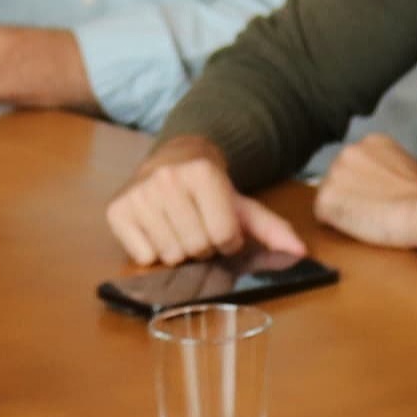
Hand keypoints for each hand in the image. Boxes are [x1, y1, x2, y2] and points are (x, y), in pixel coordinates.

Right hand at [105, 135, 306, 270]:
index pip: (224, 236)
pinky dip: (153, 253)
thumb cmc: (210, 189)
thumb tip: (300, 253)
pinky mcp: (117, 209)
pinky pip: (143, 256)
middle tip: (199, 228)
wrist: (173, 159)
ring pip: (170, 255)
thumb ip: (272, 229)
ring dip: (180, 251)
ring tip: (179, 229)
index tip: (221, 226)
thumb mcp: (242, 204)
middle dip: (204, 246)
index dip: (228, 239)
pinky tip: (158, 231)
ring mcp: (138, 194)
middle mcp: (167, 179)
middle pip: (197, 247)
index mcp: (202, 172)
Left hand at [306, 130, 416, 253]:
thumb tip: (383, 185)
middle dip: (351, 195)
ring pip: (330, 197)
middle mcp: (349, 151)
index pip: (356, 166)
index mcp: (371, 142)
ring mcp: (334, 174)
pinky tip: (361, 225)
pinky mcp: (326, 199)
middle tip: (376, 209)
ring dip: (344, 210)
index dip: (365, 186)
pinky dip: (338, 225)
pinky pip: (323, 217)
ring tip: (372, 218)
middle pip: (339, 179)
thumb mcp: (407, 168)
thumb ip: (386, 170)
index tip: (379, 196)